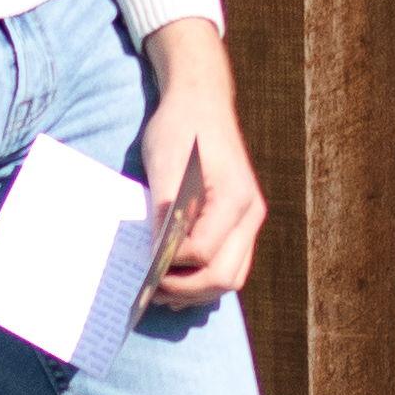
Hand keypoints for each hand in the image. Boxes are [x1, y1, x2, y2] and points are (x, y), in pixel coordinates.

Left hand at [133, 18, 266, 302]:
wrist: (201, 102)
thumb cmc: (182, 128)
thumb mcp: (166, 163)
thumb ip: (167, 208)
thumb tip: (159, 252)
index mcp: (235, 198)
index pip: (203, 252)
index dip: (171, 264)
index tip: (144, 263)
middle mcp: (251, 215)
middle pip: (224, 276)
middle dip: (185, 289)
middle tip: (149, 290)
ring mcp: (249, 221)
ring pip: (231, 277)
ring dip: (197, 291)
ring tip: (161, 292)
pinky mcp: (239, 224)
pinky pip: (229, 265)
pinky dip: (205, 280)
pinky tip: (177, 282)